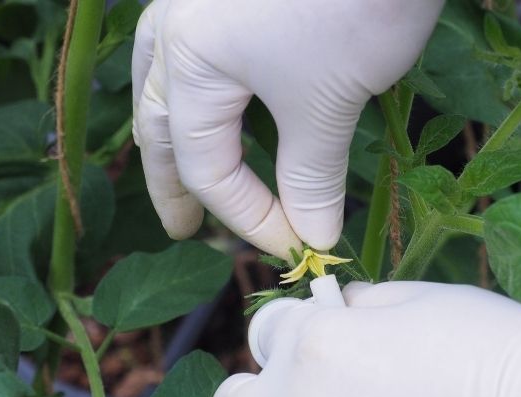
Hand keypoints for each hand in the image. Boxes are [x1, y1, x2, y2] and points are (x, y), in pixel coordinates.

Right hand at [131, 0, 443, 260]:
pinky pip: (193, 54)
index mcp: (189, 60)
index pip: (207, 167)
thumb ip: (312, 176)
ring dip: (175, 137)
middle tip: (185, 229)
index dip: (248, 218)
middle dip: (173, 184)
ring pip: (167, 85)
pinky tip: (210, 103)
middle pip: (164, 127)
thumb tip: (313, 237)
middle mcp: (176, 28)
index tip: (292, 247)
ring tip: (183, 175)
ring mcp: (198, 2)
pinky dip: (200, 93)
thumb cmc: (356, 5)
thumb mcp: (330, 101)